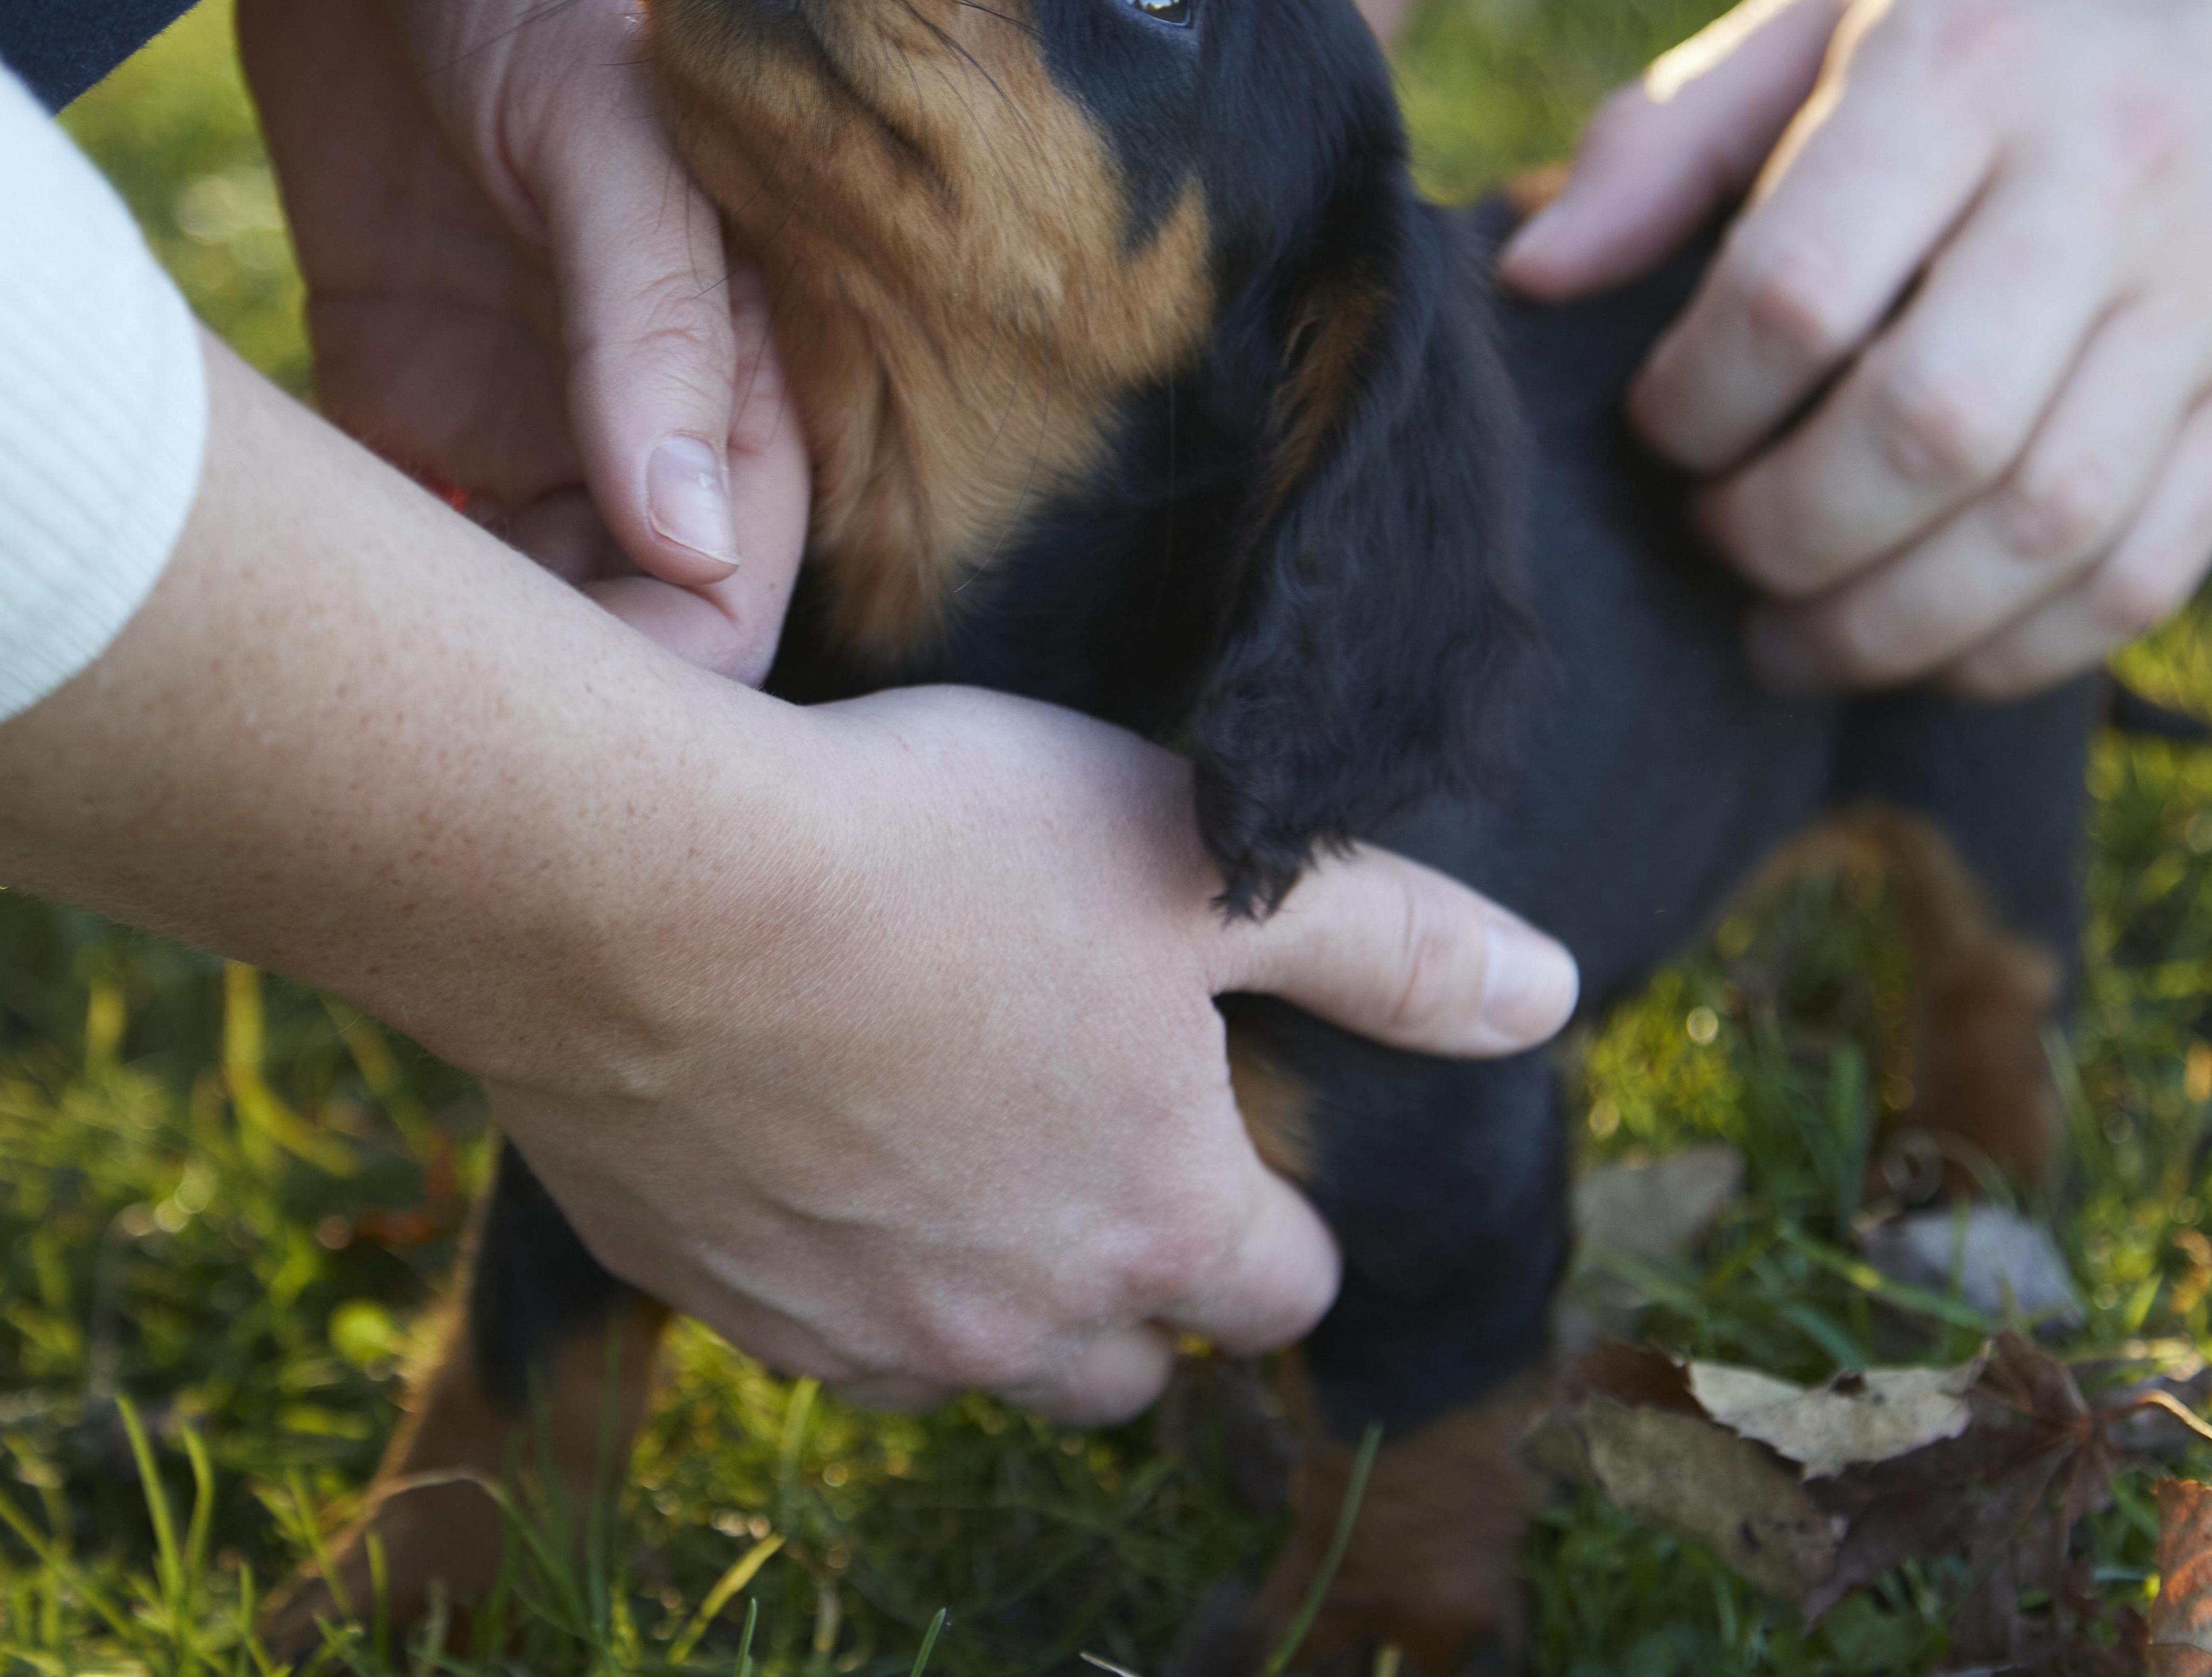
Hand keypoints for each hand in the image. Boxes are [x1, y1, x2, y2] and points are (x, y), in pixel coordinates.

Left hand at [239, 0, 806, 681]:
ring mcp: (523, 401)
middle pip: (621, 624)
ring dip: (450, 660)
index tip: (558, 734)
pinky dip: (372, 587)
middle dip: (551, 699)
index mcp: (737, 355)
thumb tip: (697, 557)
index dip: (662, 678)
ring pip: (512, 603)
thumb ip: (659, 333)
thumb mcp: (613, 128)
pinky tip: (316, 601)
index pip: (730, 580)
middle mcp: (641, 401)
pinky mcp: (408, 380)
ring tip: (355, 689)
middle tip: (426, 742)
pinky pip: (406, 535)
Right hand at [498, 683, 1578, 1422]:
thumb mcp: (1201, 858)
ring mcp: (858, 1329)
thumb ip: (1386, 939)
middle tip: (1109, 1165)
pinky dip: (847, 1275)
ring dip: (996, 1295)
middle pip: (1132, 1364)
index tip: (1256, 1165)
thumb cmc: (944, 851)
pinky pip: (819, 1337)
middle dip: (1148, 1284)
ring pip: (974, 1367)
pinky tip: (822, 1157)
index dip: (1285, 1224)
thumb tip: (1550, 994)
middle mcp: (1019, 1314)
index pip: (1284, 1286)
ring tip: (968, 1165)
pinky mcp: (717, 1300)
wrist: (655, 889)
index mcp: (1157, 1215)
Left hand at [1503, 0, 2211, 695]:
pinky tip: (1920, 648)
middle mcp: (2105, 180)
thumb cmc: (1993, 11)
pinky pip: (2142, 570)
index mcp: (1966, 71)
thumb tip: (1527, 277)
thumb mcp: (1824, 20)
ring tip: (1787, 636)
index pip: (1801, 288)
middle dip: (1785, 529)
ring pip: (2043, 524)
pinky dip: (2015, 647)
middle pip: (1929, 428)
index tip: (1660, 427)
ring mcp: (2208, 297)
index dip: (1699, 400)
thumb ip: (1664, 144)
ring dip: (1887, 621)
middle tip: (1714, 539)